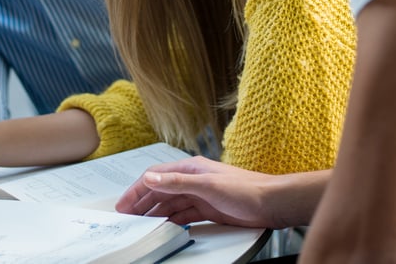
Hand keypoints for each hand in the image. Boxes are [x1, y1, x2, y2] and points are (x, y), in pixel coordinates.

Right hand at [115, 156, 285, 227]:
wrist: (272, 203)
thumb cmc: (246, 189)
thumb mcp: (207, 185)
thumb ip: (177, 182)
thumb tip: (150, 178)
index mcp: (190, 168)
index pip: (156, 176)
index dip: (137, 189)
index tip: (123, 204)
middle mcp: (193, 180)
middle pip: (161, 191)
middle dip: (142, 203)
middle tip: (127, 218)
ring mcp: (201, 195)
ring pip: (171, 204)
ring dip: (155, 213)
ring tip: (140, 225)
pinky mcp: (209, 209)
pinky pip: (184, 215)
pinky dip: (171, 221)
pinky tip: (164, 227)